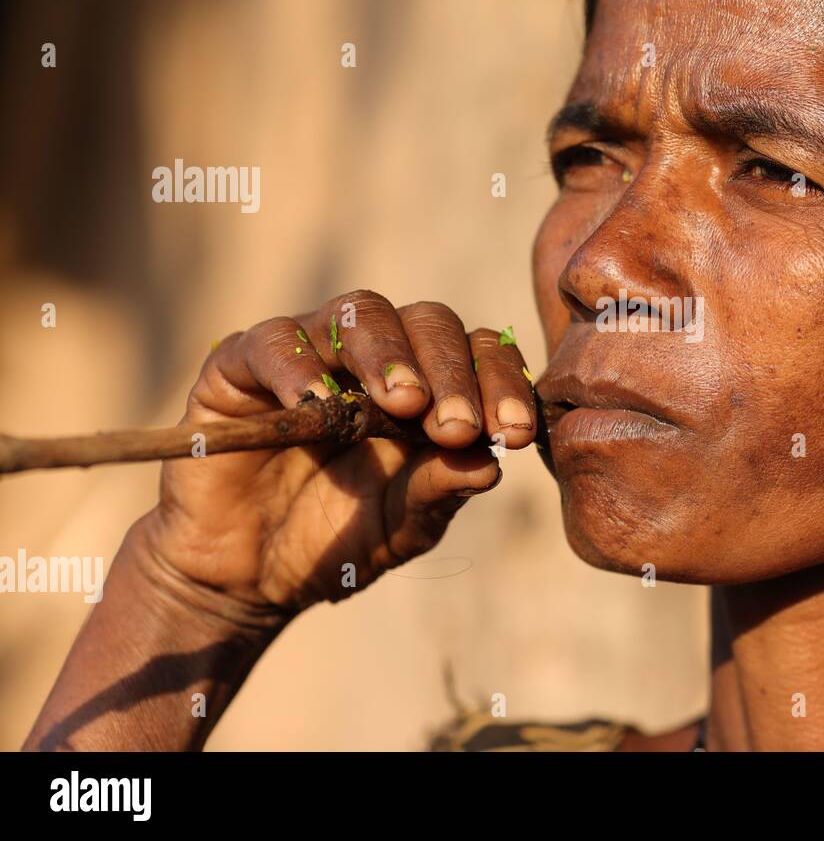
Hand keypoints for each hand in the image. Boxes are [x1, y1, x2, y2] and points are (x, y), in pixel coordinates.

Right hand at [140, 290, 535, 618]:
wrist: (244, 577)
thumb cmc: (334, 542)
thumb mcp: (399, 529)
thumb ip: (438, 493)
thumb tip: (491, 465)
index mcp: (430, 387)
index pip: (479, 353)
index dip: (502, 382)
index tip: (515, 433)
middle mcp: (375, 357)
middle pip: (428, 321)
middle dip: (453, 371)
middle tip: (457, 426)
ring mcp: (311, 352)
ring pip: (360, 311)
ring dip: (388, 353)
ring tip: (404, 403)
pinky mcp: (241, 366)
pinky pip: (272, 341)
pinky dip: (298, 364)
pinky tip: (320, 404)